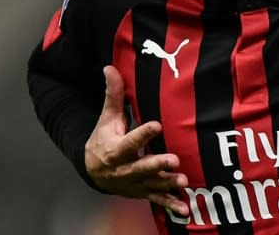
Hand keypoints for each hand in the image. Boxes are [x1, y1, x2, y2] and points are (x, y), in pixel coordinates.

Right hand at [85, 65, 188, 215]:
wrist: (93, 171)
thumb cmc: (104, 139)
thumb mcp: (106, 118)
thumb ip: (113, 95)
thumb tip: (110, 68)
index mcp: (114, 150)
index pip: (129, 141)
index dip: (142, 134)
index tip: (157, 125)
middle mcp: (124, 169)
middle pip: (141, 167)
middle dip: (157, 164)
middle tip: (173, 160)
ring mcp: (134, 183)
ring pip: (152, 184)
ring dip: (167, 184)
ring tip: (183, 181)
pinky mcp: (143, 192)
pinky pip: (157, 201)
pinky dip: (170, 206)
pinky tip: (184, 210)